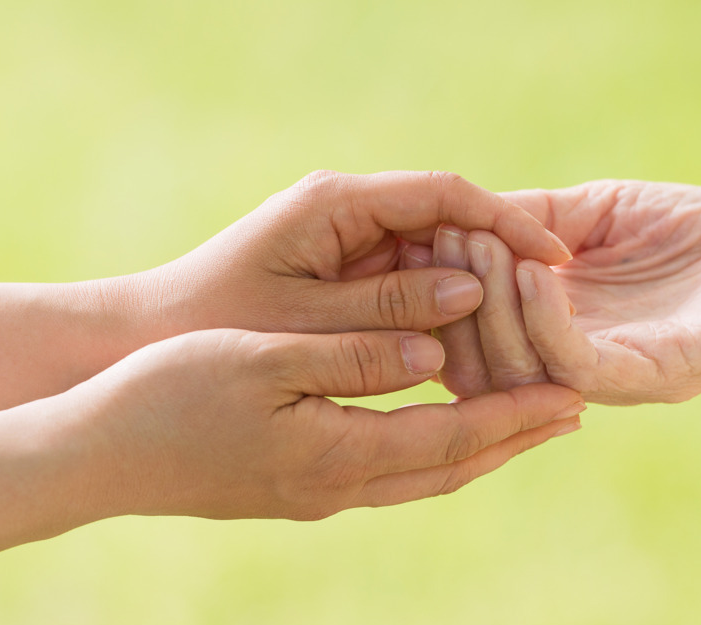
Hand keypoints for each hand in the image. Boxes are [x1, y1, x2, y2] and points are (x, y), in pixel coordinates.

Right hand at [65, 328, 584, 520]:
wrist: (93, 454)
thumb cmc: (168, 393)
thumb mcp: (264, 359)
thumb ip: (355, 357)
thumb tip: (437, 354)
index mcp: (336, 454)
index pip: (454, 439)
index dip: (517, 417)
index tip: (573, 396)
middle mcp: (336, 487)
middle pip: (451, 468)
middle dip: (515, 439)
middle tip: (570, 411)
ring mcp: (314, 496)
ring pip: (422, 476)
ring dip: (479, 448)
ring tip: (522, 420)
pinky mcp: (294, 491)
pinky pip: (388, 472)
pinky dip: (432, 450)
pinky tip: (438, 427)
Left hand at [139, 170, 573, 336]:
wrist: (146, 338)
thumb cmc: (214, 323)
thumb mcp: (304, 322)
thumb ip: (388, 308)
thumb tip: (473, 292)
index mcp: (336, 204)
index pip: (446, 194)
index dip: (508, 223)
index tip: (554, 260)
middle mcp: (348, 213)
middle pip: (449, 224)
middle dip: (501, 265)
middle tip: (550, 312)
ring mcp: (349, 242)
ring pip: (437, 259)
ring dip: (475, 298)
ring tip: (520, 342)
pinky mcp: (346, 275)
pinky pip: (412, 289)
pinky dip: (441, 319)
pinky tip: (469, 355)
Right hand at [429, 180, 700, 439]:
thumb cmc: (700, 237)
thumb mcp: (601, 213)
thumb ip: (536, 219)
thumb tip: (457, 218)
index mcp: (556, 329)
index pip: (470, 333)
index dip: (439, 287)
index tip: (424, 236)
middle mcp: (577, 363)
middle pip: (480, 363)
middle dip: (454, 300)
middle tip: (447, 245)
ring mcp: (615, 374)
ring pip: (520, 368)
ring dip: (492, 307)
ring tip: (486, 249)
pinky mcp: (655, 373)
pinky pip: (579, 364)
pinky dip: (546, 319)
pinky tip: (537, 269)